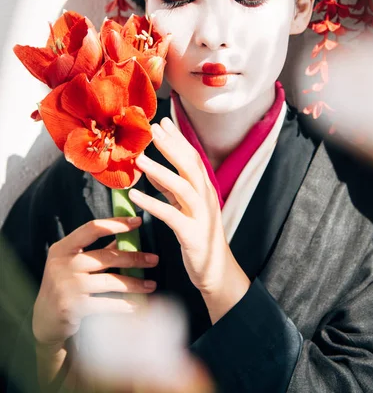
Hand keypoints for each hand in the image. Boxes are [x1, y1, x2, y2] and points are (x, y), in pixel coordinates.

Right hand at [32, 217, 158, 347]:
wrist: (45, 320)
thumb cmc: (66, 285)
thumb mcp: (75, 264)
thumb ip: (99, 251)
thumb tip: (128, 237)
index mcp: (63, 248)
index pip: (92, 228)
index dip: (116, 223)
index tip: (138, 221)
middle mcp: (63, 264)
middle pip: (106, 256)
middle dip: (134, 258)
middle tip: (154, 259)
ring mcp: (67, 286)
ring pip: (110, 281)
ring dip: (134, 283)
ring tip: (151, 285)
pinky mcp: (73, 307)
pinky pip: (107, 304)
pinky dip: (125, 305)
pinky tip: (138, 305)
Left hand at [131, 117, 249, 321]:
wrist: (216, 271)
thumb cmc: (199, 237)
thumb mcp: (186, 208)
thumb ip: (171, 189)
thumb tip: (152, 170)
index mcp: (205, 189)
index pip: (192, 157)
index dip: (178, 139)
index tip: (163, 122)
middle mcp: (206, 198)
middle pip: (190, 165)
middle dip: (171, 146)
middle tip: (153, 129)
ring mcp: (201, 215)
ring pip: (182, 186)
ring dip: (160, 170)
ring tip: (139, 159)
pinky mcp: (192, 234)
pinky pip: (170, 215)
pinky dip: (153, 204)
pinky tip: (136, 196)